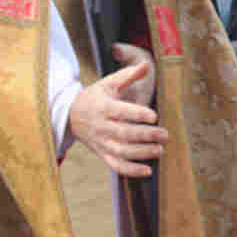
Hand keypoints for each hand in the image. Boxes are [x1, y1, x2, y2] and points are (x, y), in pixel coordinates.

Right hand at [68, 50, 167, 177]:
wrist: (71, 115)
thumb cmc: (96, 97)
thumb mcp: (109, 83)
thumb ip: (128, 75)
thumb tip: (147, 65)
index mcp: (103, 107)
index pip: (120, 112)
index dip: (137, 114)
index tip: (154, 115)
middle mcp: (101, 127)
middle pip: (123, 134)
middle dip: (145, 135)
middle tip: (165, 134)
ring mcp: (101, 142)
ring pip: (121, 151)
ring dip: (141, 153)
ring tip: (160, 150)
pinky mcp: (102, 154)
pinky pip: (115, 165)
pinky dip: (130, 170)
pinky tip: (148, 171)